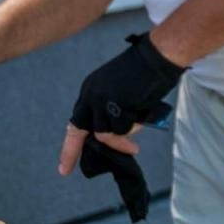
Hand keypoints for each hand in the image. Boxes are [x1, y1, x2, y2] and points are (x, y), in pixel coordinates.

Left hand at [61, 32, 184, 220]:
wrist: (160, 53)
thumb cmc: (148, 69)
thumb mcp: (120, 88)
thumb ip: (112, 110)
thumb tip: (113, 136)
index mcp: (90, 89)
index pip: (76, 120)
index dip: (71, 142)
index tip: (63, 164)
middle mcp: (91, 95)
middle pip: (79, 130)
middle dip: (71, 151)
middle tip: (63, 170)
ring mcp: (103, 100)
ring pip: (106, 133)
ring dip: (123, 139)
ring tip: (136, 141)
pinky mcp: (117, 104)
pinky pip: (123, 129)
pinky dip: (134, 129)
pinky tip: (144, 118)